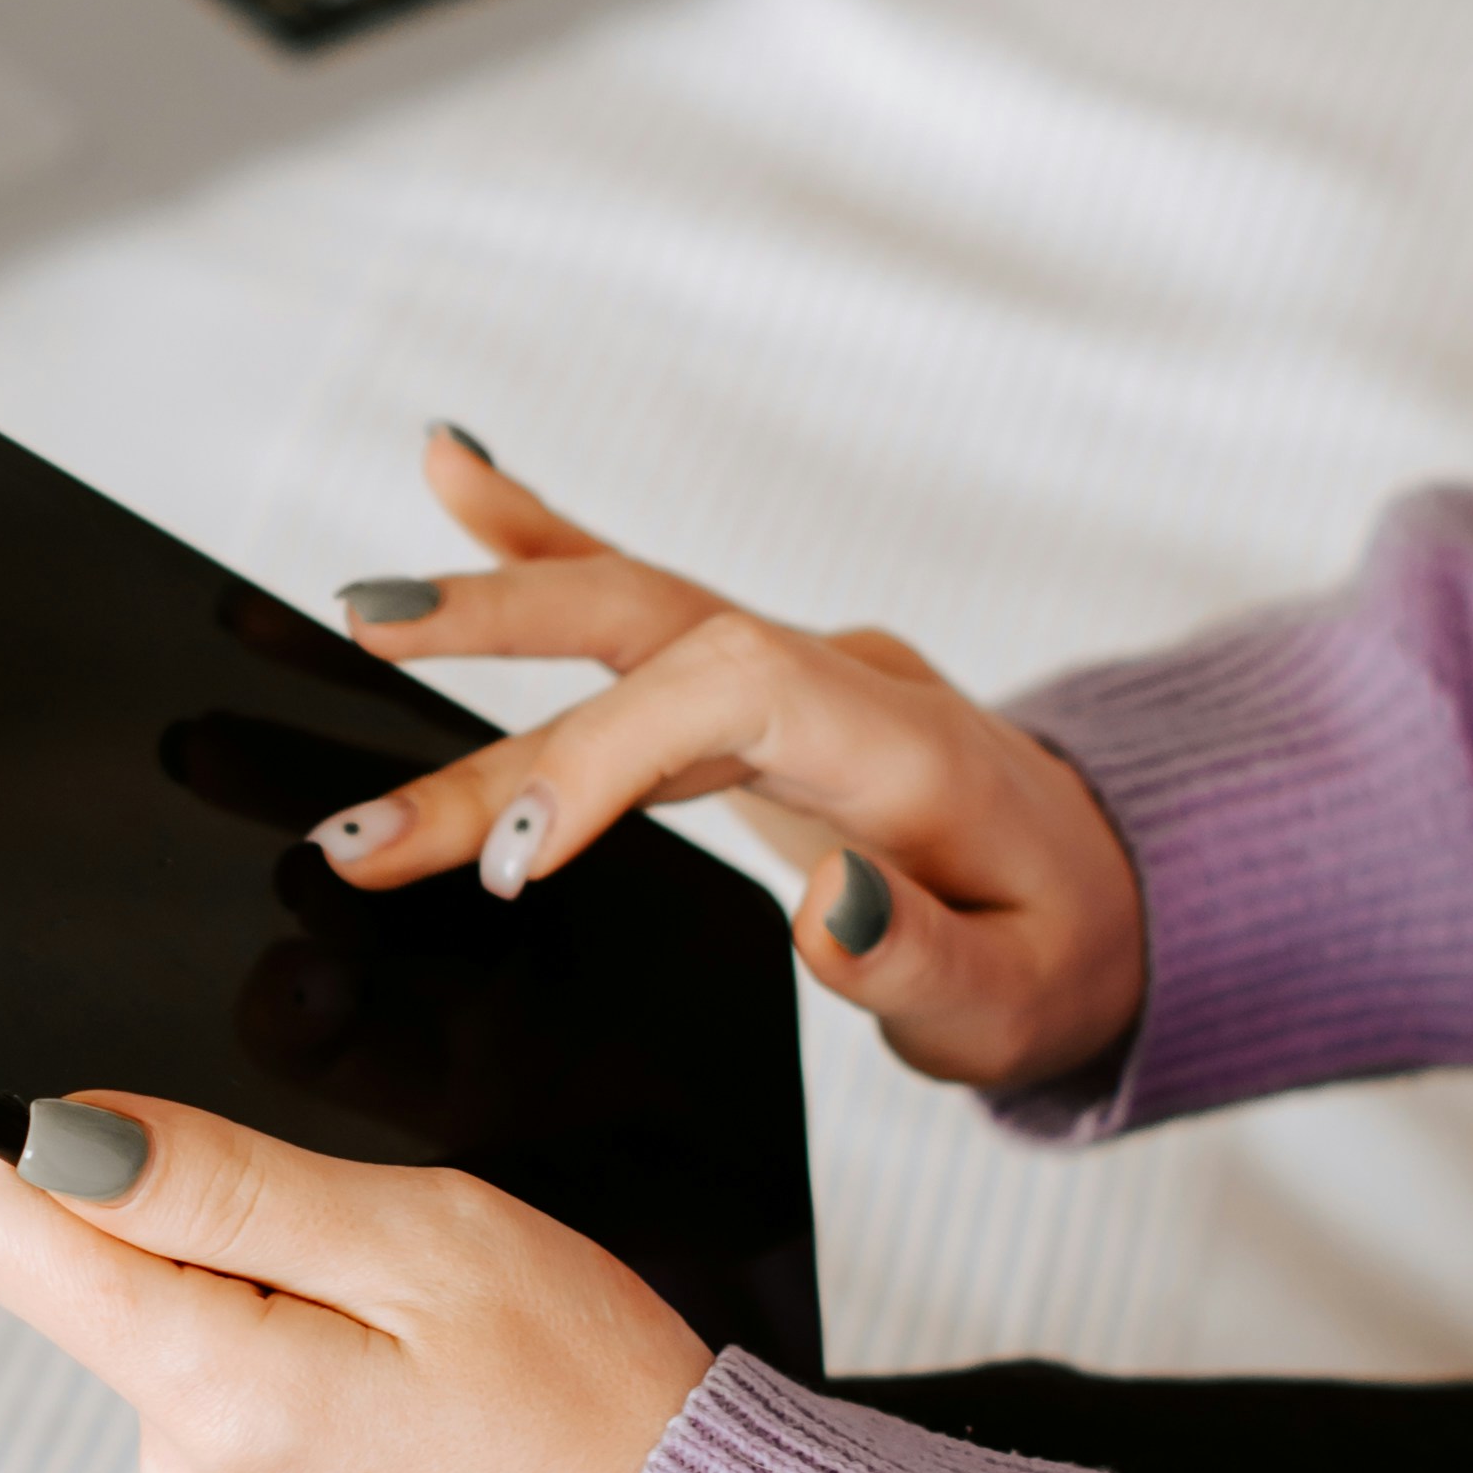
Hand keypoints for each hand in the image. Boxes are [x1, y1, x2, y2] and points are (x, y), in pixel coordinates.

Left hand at [0, 1096, 709, 1472]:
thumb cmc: (588, 1406)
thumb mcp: (421, 1242)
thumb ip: (221, 1183)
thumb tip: (56, 1136)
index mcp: (211, 1395)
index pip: (3, 1232)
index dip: (69, 1150)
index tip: (193, 1151)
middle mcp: (177, 1466)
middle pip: (87, 1266)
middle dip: (204, 1215)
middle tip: (367, 1258)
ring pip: (164, 1312)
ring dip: (266, 1277)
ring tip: (409, 1330)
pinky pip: (220, 1373)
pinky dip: (294, 1338)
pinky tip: (405, 1374)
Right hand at [321, 430, 1146, 1096]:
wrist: (1117, 896)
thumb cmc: (1059, 958)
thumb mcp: (1016, 1008)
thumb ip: (918, 961)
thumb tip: (827, 903)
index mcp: (903, 748)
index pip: (728, 694)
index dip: (605, 758)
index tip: (512, 862)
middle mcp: (841, 678)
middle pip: (652, 631)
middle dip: (497, 671)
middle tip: (367, 768)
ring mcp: (797, 665)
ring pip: (625, 619)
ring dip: (485, 620)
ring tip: (356, 614)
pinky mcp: (757, 678)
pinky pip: (640, 596)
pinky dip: (539, 533)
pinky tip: (449, 464)